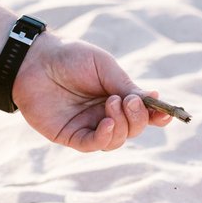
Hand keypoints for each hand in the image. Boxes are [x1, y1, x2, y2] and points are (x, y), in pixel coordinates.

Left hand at [10, 34, 171, 151]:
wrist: (34, 60)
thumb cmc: (69, 57)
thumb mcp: (103, 66)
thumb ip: (126, 85)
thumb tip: (153, 99)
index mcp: (116, 95)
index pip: (142, 112)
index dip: (157, 116)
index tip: (167, 113)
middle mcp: (105, 114)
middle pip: (133, 129)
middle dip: (138, 118)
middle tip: (129, 101)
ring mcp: (88, 126)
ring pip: (117, 140)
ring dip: (122, 126)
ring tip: (112, 103)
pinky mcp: (70, 135)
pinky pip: (93, 145)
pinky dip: (105, 137)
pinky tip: (106, 123)